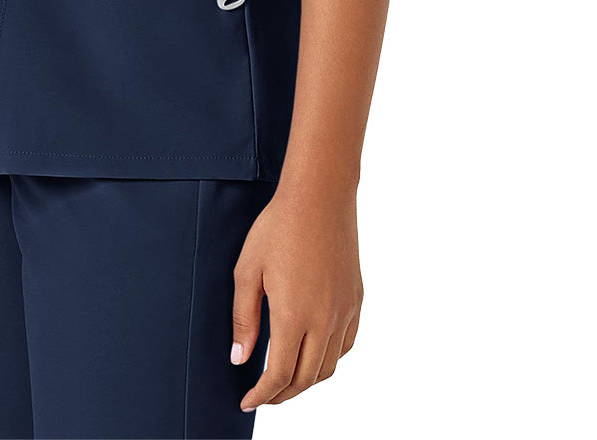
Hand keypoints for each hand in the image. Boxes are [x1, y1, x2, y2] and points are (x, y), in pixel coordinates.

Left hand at [231, 182, 361, 409]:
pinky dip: (329, 358)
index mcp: (295, 317)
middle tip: (262, 395)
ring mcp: (345, 311)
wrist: (319, 195)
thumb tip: (239, 359)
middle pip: (306, 379)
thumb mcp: (247, 270)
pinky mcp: (356, 299)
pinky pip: (346, 344)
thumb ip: (243, 319)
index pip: (279, 375)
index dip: (262, 395)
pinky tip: (314, 351)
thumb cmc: (278, 227)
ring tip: (285, 378)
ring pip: (329, 366)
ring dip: (306, 380)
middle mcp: (325, 321)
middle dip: (282, 394)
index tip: (246, 401)